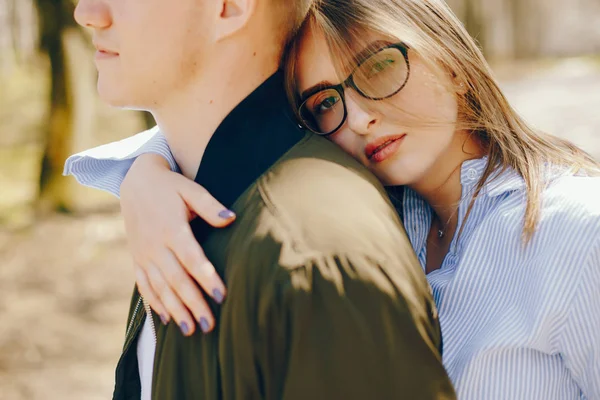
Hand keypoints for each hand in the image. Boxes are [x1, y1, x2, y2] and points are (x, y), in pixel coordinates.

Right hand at [120, 154, 234, 335]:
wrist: (135, 181)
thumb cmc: (170, 186)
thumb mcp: (191, 189)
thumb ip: (210, 206)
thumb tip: (232, 218)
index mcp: (171, 228)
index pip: (191, 258)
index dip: (206, 277)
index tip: (222, 295)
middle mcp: (155, 245)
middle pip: (176, 279)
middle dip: (193, 304)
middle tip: (209, 325)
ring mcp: (143, 254)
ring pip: (160, 287)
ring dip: (175, 310)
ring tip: (191, 330)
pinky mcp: (136, 258)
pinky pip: (144, 285)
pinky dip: (155, 303)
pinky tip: (167, 319)